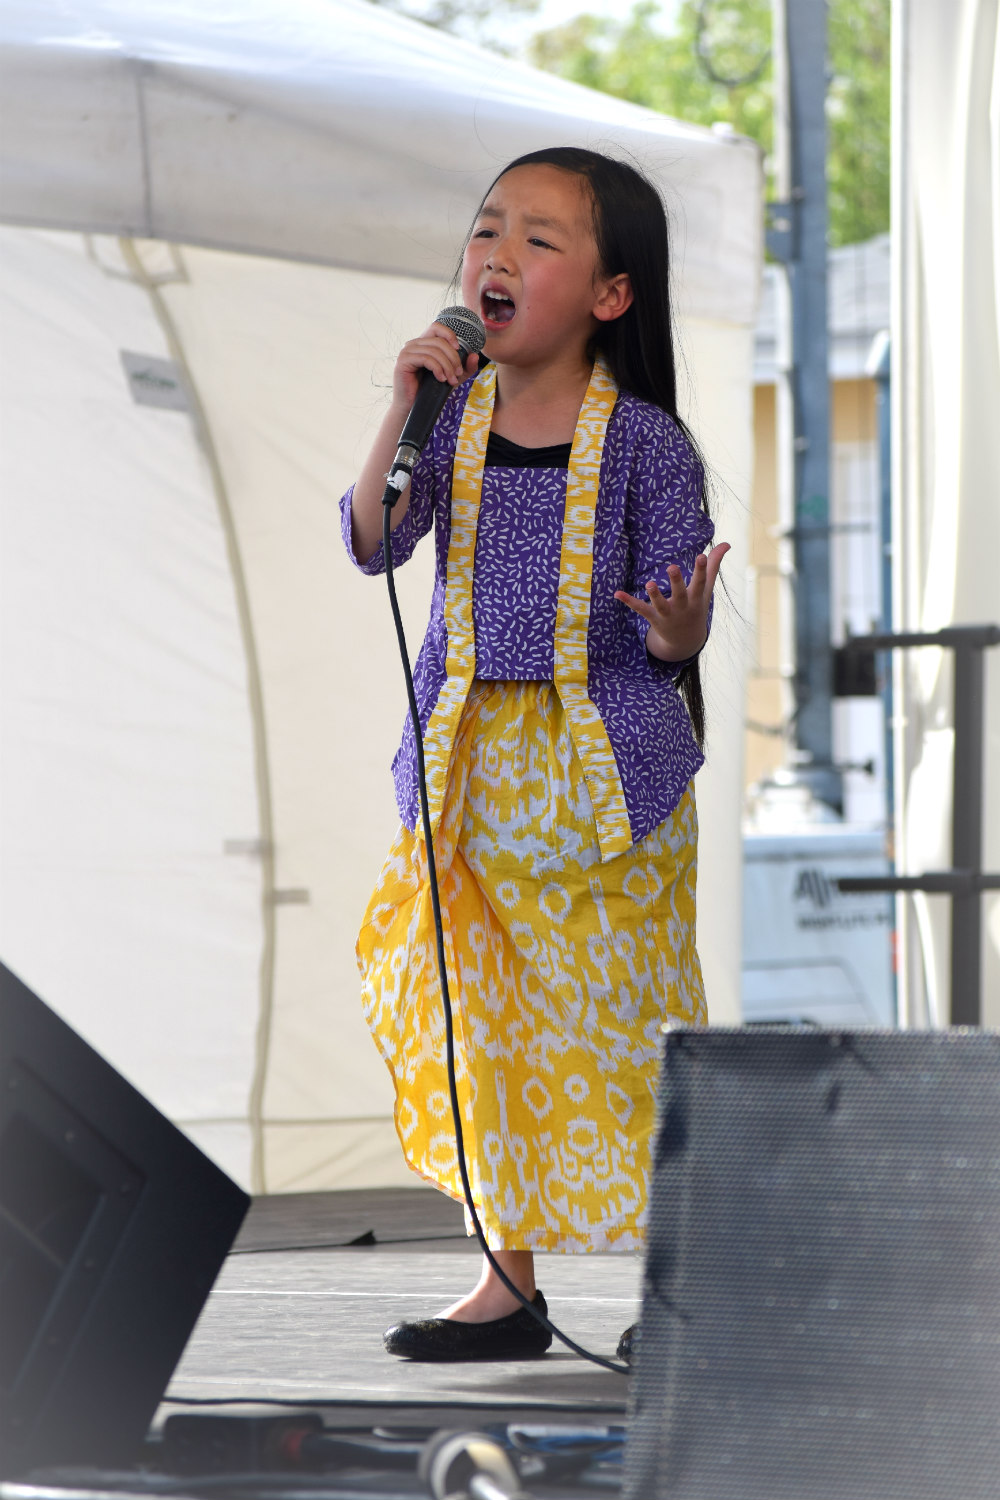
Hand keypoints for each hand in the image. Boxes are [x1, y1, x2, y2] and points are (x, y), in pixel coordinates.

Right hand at [391, 320, 478, 409]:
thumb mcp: (453, 378)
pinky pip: (426, 358)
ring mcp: (407, 351)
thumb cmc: (430, 391)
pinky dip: (437, 368)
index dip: (449, 335)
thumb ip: (465, 368)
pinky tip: (441, 379)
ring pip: (434, 350)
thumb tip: (475, 355)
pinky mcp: (403, 361)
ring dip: (447, 366)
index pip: (436, 327)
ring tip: (451, 380)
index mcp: (423, 343)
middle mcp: (413, 344)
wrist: (413, 407)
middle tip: (458, 373)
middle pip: (439, 341)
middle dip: (453, 357)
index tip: (459, 349)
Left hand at [614, 543, 730, 661]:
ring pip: (660, 604)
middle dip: (676, 581)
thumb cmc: (696, 607)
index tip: (702, 555)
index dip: (702, 569)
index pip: (700, 582)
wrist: (685, 640)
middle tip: (672, 567)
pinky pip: (641, 609)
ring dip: (655, 595)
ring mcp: (667, 614)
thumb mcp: (706, 589)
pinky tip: (617, 593)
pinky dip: (629, 602)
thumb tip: (727, 543)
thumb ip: (714, 565)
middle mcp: (682, 606)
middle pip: (680, 593)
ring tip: (649, 583)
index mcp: (696, 598)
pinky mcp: (654, 618)